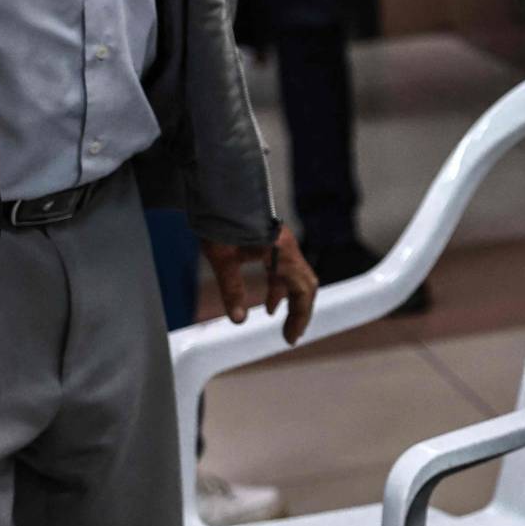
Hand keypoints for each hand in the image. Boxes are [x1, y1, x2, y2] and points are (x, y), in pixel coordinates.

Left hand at [202, 226, 319, 345]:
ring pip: (297, 278)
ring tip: (280, 323)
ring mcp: (281, 244)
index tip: (290, 338)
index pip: (302, 289)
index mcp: (281, 251)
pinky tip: (270, 302)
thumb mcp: (221, 256)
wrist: (218, 187)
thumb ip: (231, 288)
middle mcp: (287, 248)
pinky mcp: (273, 242)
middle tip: (290, 335)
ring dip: (291, 302)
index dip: (299, 316)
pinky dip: (280, 289)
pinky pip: (285, 270)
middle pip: (306, 285)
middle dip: (299, 312)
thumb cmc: (219, 217)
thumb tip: (238, 320)